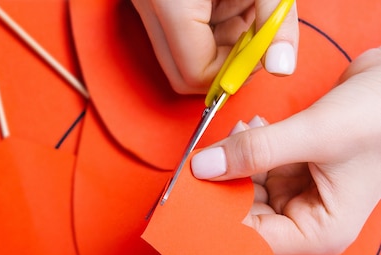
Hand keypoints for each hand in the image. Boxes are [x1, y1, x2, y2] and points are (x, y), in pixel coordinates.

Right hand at [131, 0, 297, 92]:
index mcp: (169, 2)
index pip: (196, 73)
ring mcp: (145, 3)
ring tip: (241, 8)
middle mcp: (148, 5)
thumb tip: (283, 69)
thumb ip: (275, 23)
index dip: (230, 73)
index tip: (255, 52)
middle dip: (222, 65)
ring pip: (181, 56)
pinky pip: (179, 35)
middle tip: (249, 37)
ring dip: (218, 45)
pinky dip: (209, 28)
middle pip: (182, 73)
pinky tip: (226, 3)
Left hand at [191, 49, 380, 254]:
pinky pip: (261, 167)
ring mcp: (303, 194)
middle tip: (199, 166)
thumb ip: (257, 151)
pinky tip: (251, 128)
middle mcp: (309, 219)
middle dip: (225, 190)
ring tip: (235, 133)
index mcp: (320, 231)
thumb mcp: (316, 134)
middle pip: (249, 217)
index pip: (255, 241)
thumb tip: (205, 167)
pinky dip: (251, 149)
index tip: (190, 205)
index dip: (220, 225)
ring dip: (237, 163)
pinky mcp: (298, 169)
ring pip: (251, 189)